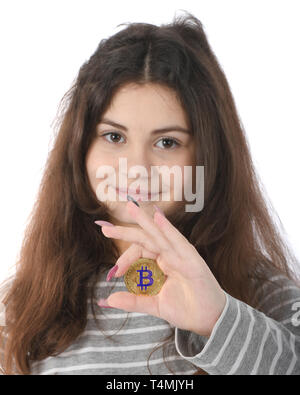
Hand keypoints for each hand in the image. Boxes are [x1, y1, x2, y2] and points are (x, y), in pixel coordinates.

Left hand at [99, 201, 225, 336]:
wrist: (210, 321)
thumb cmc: (186, 309)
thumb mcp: (154, 305)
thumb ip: (133, 301)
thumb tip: (108, 299)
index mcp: (161, 263)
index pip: (140, 252)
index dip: (125, 259)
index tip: (115, 273)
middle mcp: (170, 256)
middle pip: (146, 239)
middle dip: (126, 232)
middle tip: (106, 230)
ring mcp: (181, 256)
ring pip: (160, 235)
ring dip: (145, 221)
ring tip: (131, 207)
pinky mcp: (192, 261)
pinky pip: (179, 242)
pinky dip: (168, 229)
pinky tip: (157, 217)